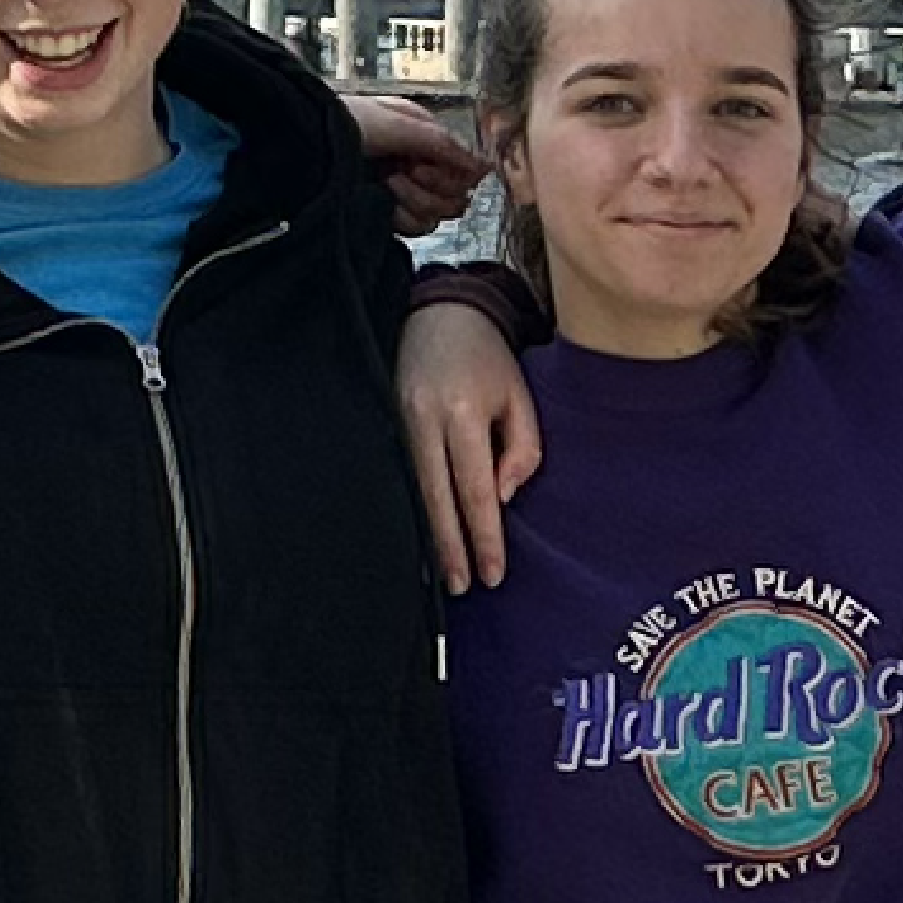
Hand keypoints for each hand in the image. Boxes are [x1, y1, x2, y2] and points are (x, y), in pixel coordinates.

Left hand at [346, 91, 487, 235]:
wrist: (300, 147)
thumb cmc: (340, 122)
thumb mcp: (394, 122)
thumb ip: (440, 144)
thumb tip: (483, 167)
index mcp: (421, 135)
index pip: (464, 167)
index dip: (450, 172)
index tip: (422, 164)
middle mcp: (417, 164)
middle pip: (456, 194)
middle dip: (431, 187)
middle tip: (400, 173)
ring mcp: (403, 192)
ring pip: (438, 214)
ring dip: (414, 201)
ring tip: (386, 184)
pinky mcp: (388, 214)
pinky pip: (419, 227)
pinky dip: (404, 218)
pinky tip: (382, 201)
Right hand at [398, 292, 543, 591]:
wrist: (437, 314)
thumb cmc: (487, 359)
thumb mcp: (519, 396)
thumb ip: (521, 448)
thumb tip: (500, 498)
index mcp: (464, 412)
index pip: (475, 489)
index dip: (484, 535)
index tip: (492, 573)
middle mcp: (423, 419)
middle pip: (436, 499)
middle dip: (450, 547)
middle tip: (463, 587)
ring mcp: (394, 421)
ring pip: (411, 492)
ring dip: (426, 537)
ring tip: (439, 575)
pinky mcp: (381, 423)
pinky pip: (397, 476)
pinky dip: (408, 510)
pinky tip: (414, 537)